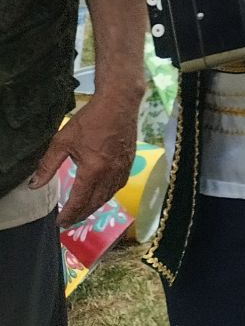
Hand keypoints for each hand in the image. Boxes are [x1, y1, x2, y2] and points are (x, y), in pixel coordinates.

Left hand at [32, 87, 140, 226]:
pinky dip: (108, 194)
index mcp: (93, 170)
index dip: (69, 214)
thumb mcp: (62, 141)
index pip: (79, 200)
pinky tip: (102, 193)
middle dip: (81, 214)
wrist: (119, 102)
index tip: (59, 223)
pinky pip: (118, 185)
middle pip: (95, 202)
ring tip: (83, 211)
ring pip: (108, 195)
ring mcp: (122, 168)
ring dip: (95, 206)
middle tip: (69, 221)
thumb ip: (48, 165)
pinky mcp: (130, 161)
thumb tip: (34, 185)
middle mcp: (110, 173)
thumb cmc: (89, 120)